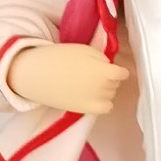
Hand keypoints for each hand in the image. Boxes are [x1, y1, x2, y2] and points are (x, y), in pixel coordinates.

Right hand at [5, 38, 129, 113]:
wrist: (37, 74)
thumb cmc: (59, 57)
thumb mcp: (85, 49)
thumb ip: (102, 59)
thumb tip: (109, 68)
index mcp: (104, 71)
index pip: (123, 74)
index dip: (118, 70)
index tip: (111, 68)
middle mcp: (103, 88)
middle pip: (116, 84)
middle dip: (109, 78)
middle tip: (94, 72)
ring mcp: (95, 101)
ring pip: (111, 95)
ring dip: (105, 89)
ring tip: (90, 83)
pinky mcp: (86, 110)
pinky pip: (106, 108)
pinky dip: (103, 102)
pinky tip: (92, 96)